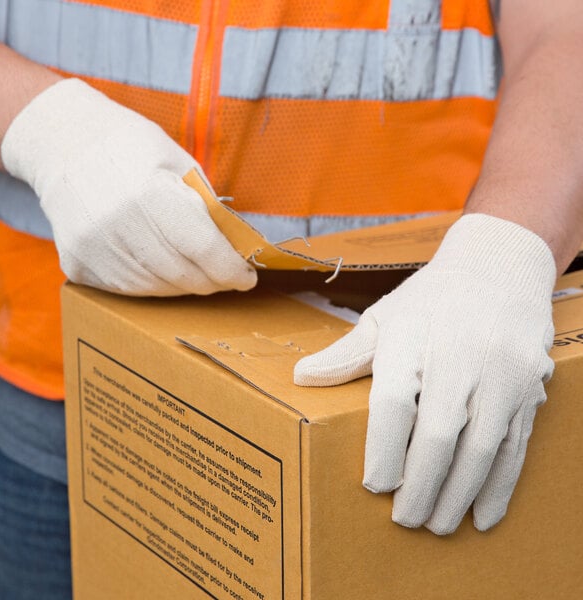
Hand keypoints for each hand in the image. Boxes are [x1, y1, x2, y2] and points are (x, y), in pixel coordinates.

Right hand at [0, 78, 255, 295]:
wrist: (64, 143)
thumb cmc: (131, 148)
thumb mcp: (179, 163)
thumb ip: (207, 208)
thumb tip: (235, 249)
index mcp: (150, 194)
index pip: (203, 249)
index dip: (231, 270)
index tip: (247, 277)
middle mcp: (118, 225)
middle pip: (182, 276)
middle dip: (212, 282)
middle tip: (226, 278)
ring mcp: (93, 248)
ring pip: (156, 289)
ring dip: (184, 286)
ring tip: (196, 273)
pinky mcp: (76, 263)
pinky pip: (127, 290)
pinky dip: (153, 286)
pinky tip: (163, 271)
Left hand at [295, 214, 555, 533]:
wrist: (498, 266)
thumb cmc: (430, 298)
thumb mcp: (384, 316)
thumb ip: (347, 353)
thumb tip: (301, 377)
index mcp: (410, 334)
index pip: (393, 401)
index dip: (382, 448)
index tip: (374, 485)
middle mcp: (458, 353)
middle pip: (438, 432)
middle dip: (420, 485)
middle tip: (405, 520)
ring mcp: (500, 370)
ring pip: (481, 447)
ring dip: (458, 494)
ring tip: (436, 524)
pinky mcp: (529, 385)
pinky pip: (515, 444)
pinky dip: (499, 485)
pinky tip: (483, 514)